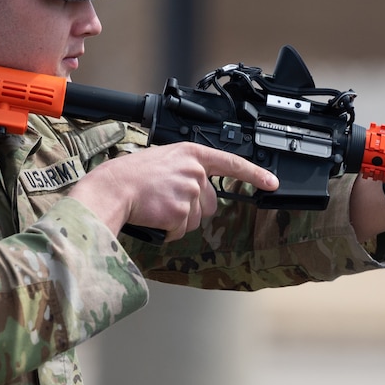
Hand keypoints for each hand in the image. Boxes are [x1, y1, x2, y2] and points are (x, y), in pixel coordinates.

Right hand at [67, 142, 277, 241]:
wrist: (112, 189)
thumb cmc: (130, 175)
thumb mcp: (164, 160)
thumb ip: (187, 169)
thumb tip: (199, 188)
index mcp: (191, 154)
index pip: (232, 164)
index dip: (255, 174)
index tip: (272, 182)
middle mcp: (195, 172)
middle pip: (210, 203)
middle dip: (192, 208)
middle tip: (165, 200)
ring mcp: (189, 192)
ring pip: (196, 219)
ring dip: (178, 219)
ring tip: (156, 205)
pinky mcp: (181, 213)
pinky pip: (181, 231)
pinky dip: (168, 230)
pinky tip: (153, 216)